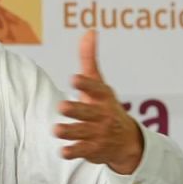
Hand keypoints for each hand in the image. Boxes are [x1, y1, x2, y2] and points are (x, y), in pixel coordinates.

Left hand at [54, 30, 143, 174]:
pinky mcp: (94, 149)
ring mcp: (99, 134)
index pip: (96, 88)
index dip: (86, 84)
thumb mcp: (100, 84)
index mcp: (103, 97)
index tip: (74, 78)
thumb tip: (89, 31)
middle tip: (62, 106)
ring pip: (83, 133)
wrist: (126, 141)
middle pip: (89, 113)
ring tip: (56, 130)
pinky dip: (74, 152)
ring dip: (70, 132)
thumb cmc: (105, 105)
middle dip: (76, 110)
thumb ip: (90, 59)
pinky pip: (83, 151)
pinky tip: (63, 151)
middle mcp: (103, 115)